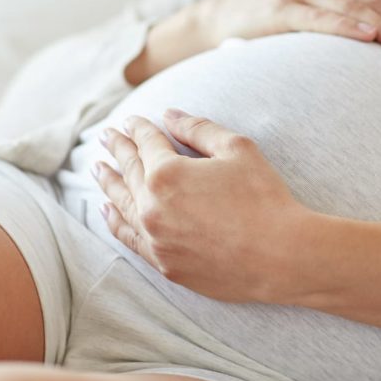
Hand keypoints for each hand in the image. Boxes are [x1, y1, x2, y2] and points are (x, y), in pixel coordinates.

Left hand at [91, 109, 312, 303]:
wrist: (281, 256)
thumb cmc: (265, 197)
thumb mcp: (237, 149)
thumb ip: (198, 129)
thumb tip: (169, 115)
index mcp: (167, 173)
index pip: (147, 143)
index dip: (139, 128)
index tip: (131, 120)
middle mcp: (152, 207)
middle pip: (129, 171)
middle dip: (117, 150)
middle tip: (106, 136)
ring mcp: (155, 239)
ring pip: (122, 205)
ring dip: (109, 183)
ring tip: (98, 169)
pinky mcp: (165, 265)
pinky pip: (129, 239)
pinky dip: (115, 222)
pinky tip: (107, 211)